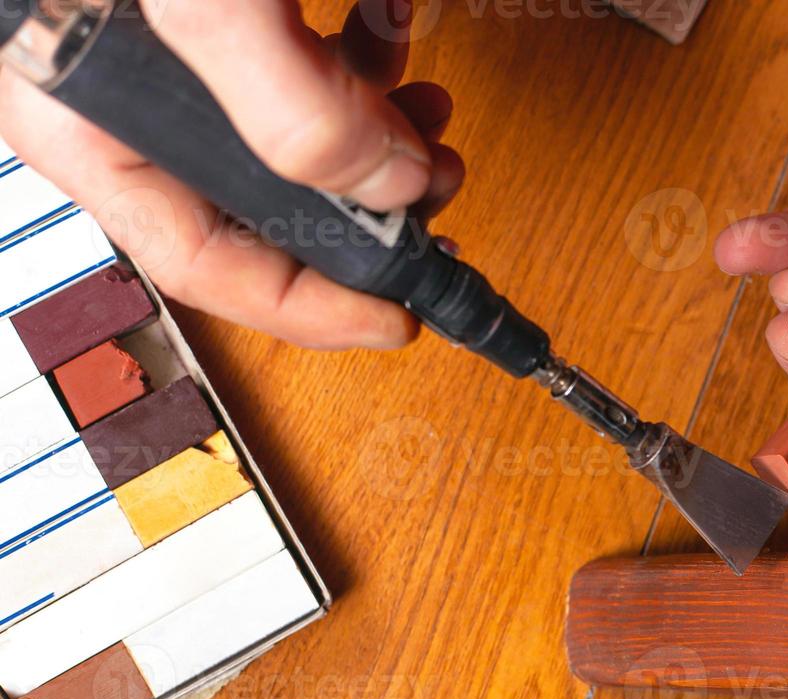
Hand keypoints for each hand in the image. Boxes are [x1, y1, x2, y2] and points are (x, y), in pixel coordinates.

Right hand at [0, 0, 463, 349]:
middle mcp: (124, 92)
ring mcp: (170, 46)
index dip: (311, 306)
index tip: (402, 318)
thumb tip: (388, 186)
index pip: (205, 260)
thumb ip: (295, 108)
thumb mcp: (207, 4)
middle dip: (360, 209)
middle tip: (438, 194)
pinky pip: (288, 52)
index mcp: (89, 118)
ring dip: (369, 133)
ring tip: (431, 118)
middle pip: (254, 202)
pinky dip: (352, 54)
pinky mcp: (214, 6)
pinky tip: (389, 30)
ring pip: (281, 130)